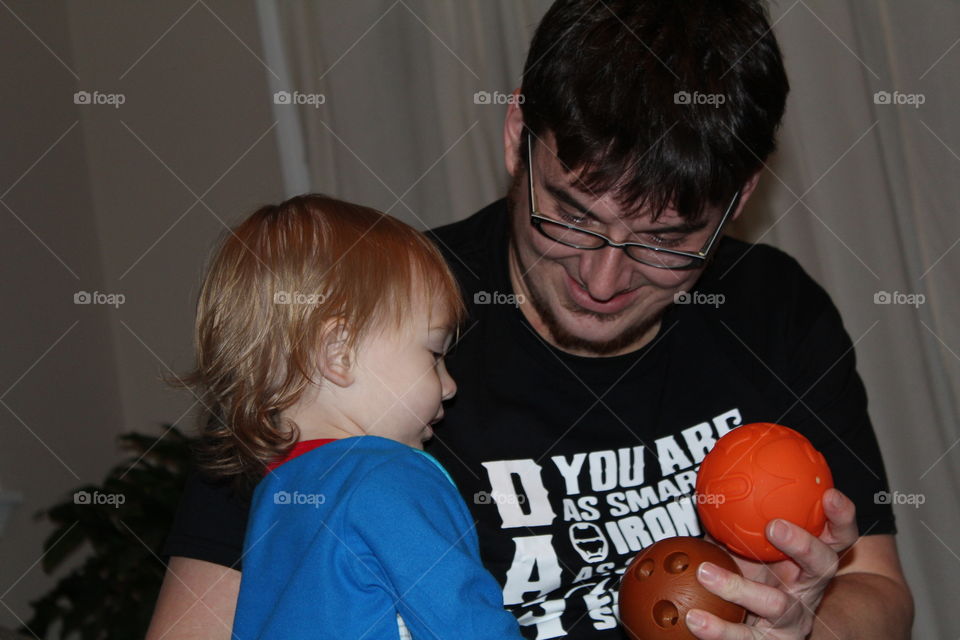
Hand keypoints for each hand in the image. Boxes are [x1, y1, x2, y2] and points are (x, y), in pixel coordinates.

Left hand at [685, 488, 857, 639]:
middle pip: (822, 566)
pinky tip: (694, 619)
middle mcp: (810, 589)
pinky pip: (748, 639)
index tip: (830, 495)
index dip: (842, 516)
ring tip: (704, 573)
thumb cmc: (755, 573)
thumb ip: (738, 518)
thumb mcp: (751, 544)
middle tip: (773, 525)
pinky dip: (719, 630)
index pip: (840, 535)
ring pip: (776, 604)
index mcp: (812, 560)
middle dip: (803, 543)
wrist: (764, 629)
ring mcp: (795, 619)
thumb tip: (709, 485)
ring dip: (737, 587)